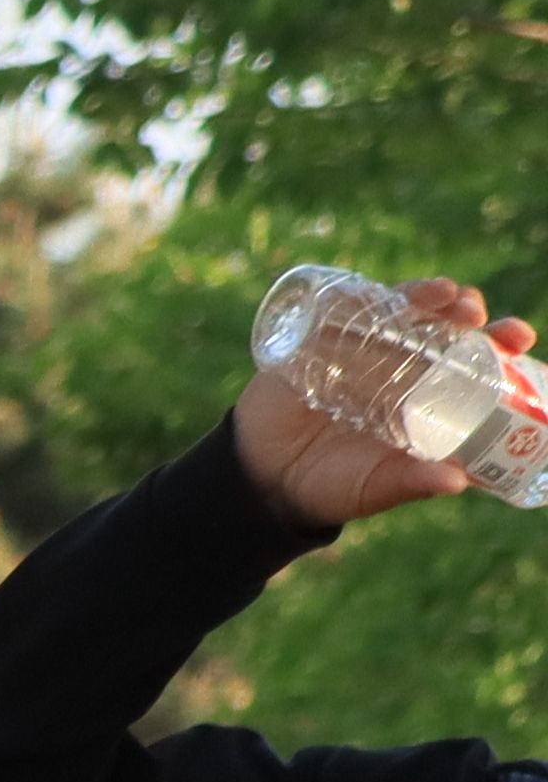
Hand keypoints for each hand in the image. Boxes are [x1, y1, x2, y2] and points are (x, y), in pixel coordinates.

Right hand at [240, 271, 539, 529]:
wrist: (261, 480)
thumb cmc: (330, 488)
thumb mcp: (373, 488)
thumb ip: (410, 483)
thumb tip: (457, 481)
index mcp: (429, 401)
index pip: (477, 364)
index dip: (502, 345)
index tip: (520, 336)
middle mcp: (402, 370)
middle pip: (445, 327)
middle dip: (468, 311)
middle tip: (476, 315)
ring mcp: (361, 353)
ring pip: (401, 310)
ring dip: (426, 295)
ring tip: (442, 295)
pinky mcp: (318, 344)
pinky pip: (342, 310)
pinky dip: (361, 296)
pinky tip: (377, 293)